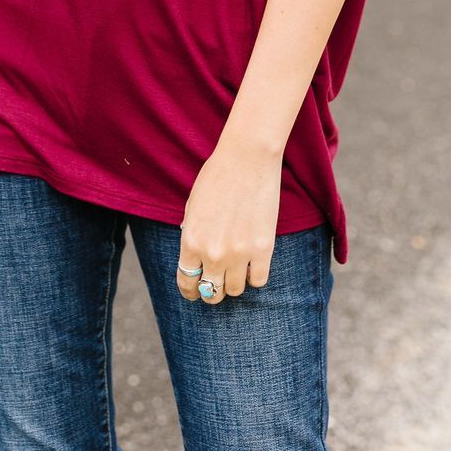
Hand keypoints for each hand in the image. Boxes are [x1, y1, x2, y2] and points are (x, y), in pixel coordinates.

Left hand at [176, 139, 282, 303]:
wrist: (246, 158)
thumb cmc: (217, 176)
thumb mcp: (193, 206)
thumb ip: (192, 234)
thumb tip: (195, 255)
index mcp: (191, 242)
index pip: (187, 283)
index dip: (190, 291)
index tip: (195, 291)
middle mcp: (213, 253)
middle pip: (211, 292)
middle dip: (211, 290)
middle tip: (216, 284)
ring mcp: (239, 254)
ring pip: (235, 290)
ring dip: (233, 283)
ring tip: (236, 270)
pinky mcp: (263, 249)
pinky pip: (258, 281)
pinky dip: (254, 276)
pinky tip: (252, 264)